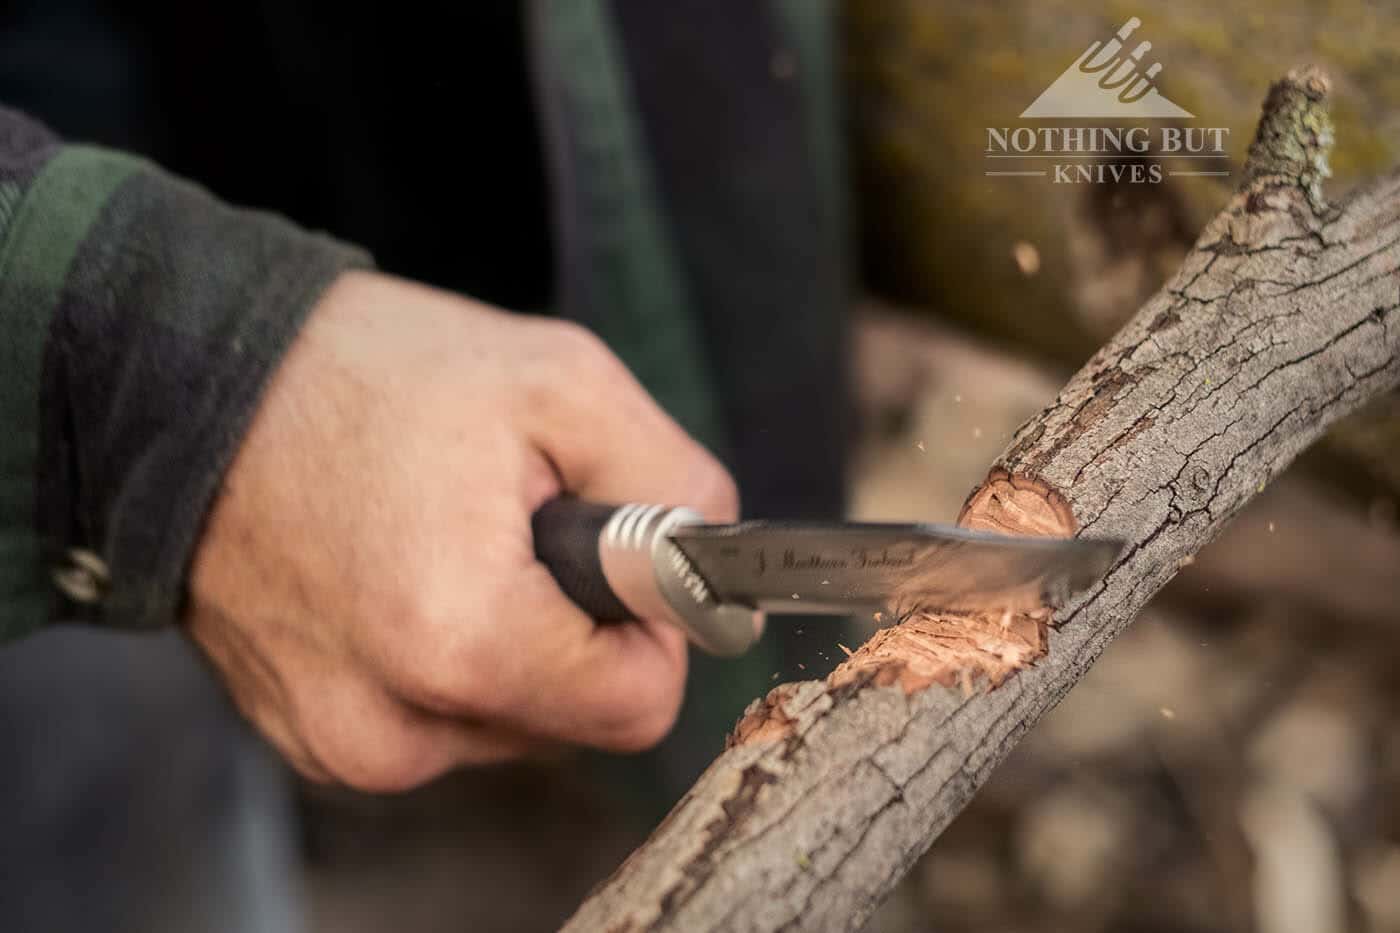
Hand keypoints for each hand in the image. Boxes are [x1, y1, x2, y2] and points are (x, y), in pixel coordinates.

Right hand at [185, 271, 736, 791]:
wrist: (188, 385)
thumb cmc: (363, 374)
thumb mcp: (559, 383)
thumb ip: (674, 483)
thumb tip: (720, 565)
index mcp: (462, 643)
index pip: (640, 705)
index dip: (652, 626)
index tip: (615, 558)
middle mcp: (395, 726)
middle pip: (574, 718)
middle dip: (573, 627)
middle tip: (511, 525)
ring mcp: (342, 744)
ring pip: (508, 723)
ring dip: (508, 641)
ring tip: (442, 539)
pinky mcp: (310, 738)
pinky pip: (436, 721)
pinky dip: (444, 656)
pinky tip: (398, 573)